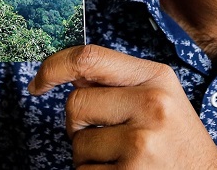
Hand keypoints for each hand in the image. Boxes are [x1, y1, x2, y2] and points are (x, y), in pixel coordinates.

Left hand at [30, 45, 216, 168]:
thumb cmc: (177, 138)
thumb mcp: (159, 95)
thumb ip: (118, 82)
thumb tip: (67, 76)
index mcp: (155, 78)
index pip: (89, 58)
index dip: (54, 67)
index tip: (38, 83)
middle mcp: (150, 106)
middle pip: (75, 105)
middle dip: (79, 125)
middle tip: (106, 135)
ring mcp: (140, 144)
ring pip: (76, 146)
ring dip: (89, 157)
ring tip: (123, 157)